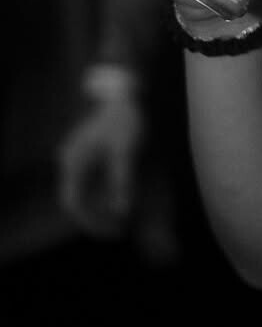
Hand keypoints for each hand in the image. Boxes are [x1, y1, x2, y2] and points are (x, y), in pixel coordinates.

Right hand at [56, 90, 144, 237]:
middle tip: (119, 230)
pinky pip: (90, 183)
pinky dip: (102, 196)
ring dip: (98, 209)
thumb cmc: (125, 121)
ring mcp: (77, 159)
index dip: (91, 222)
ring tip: (122, 221)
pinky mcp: (87, 157)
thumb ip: (122, 181)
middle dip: (96, 218)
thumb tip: (121, 211)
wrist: (125, 95)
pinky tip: (119, 201)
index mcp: (75, 162)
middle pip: (76, 200)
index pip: (74, 202)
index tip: (113, 231)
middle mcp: (71, 162)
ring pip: (83, 193)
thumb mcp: (126, 152)